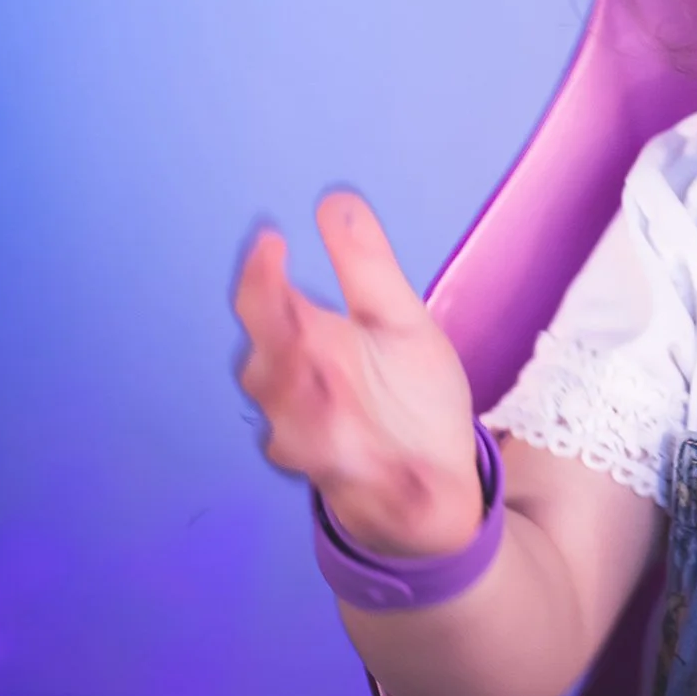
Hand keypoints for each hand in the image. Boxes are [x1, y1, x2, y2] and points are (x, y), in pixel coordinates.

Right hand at [232, 190, 484, 557]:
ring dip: (311, 417)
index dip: (261, 280)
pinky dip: (384, 484)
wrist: (435, 486)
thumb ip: (364, 266)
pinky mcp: (368, 498)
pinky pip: (366, 493)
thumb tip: (334, 197)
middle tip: (294, 318)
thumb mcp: (397, 321)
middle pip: (270, 376)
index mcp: (308, 354)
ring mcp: (331, 455)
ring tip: (329, 384)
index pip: (267, 314)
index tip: (269, 239)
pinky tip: (411, 472)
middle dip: (278, 350)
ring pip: (299, 439)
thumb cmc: (405, 396)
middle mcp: (303, 405)